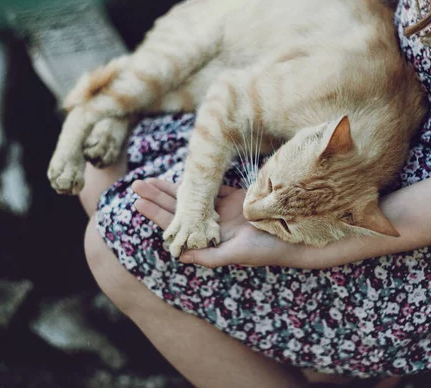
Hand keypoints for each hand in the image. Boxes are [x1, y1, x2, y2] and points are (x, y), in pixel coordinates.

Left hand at [132, 179, 307, 267]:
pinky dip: (199, 181)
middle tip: (136, 185)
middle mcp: (213, 225)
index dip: (157, 214)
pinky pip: (213, 187)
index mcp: (209, 240)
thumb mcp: (237, 255)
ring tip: (150, 178)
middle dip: (157, 197)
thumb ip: (209, 256)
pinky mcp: (237, 197)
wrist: (294, 235)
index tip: (138, 202)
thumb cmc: (267, 250)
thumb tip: (180, 256)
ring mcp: (224, 210)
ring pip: (192, 197)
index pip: (177, 226)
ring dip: (172, 187)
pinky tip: (183, 174)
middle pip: (179, 209)